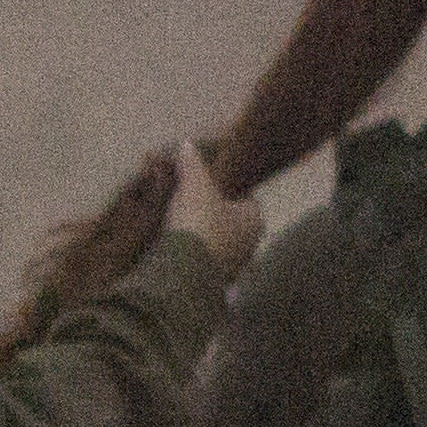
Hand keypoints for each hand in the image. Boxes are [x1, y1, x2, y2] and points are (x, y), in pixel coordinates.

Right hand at [162, 141, 264, 271]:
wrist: (182, 271)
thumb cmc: (199, 222)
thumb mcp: (195, 185)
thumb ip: (193, 164)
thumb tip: (188, 144)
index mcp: (254, 219)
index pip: (245, 197)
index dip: (226, 187)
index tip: (206, 181)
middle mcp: (249, 245)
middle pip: (229, 220)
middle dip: (211, 210)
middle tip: (188, 198)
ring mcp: (230, 266)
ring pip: (214, 240)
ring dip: (199, 232)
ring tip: (176, 218)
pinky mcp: (209, 282)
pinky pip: (200, 258)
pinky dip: (189, 249)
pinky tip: (172, 242)